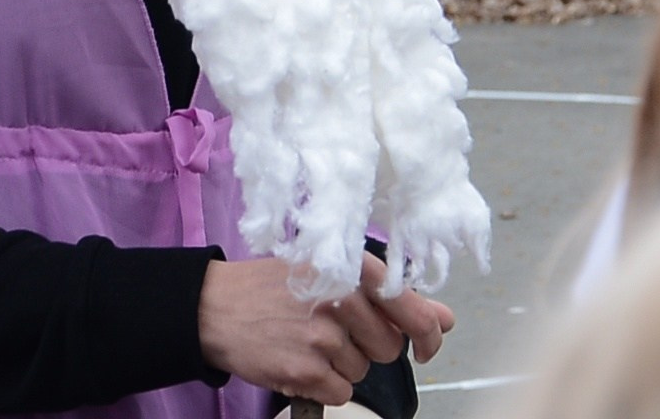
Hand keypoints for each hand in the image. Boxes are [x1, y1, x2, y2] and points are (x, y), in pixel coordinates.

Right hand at [196, 254, 454, 403]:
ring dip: (342, 365)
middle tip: (335, 333)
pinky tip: (300, 361)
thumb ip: (390, 296)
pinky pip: (342, 392)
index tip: (426, 346)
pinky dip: (325, 385)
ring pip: (362, 369)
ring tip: (308, 342)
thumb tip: (445, 318)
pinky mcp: (306, 370)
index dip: (428, 334)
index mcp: (352, 267)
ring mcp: (323, 336)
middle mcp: (342, 298)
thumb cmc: (273, 287)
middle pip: (389, 347)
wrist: (215, 306)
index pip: (413, 308)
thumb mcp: (331, 272)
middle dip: (370, 347)